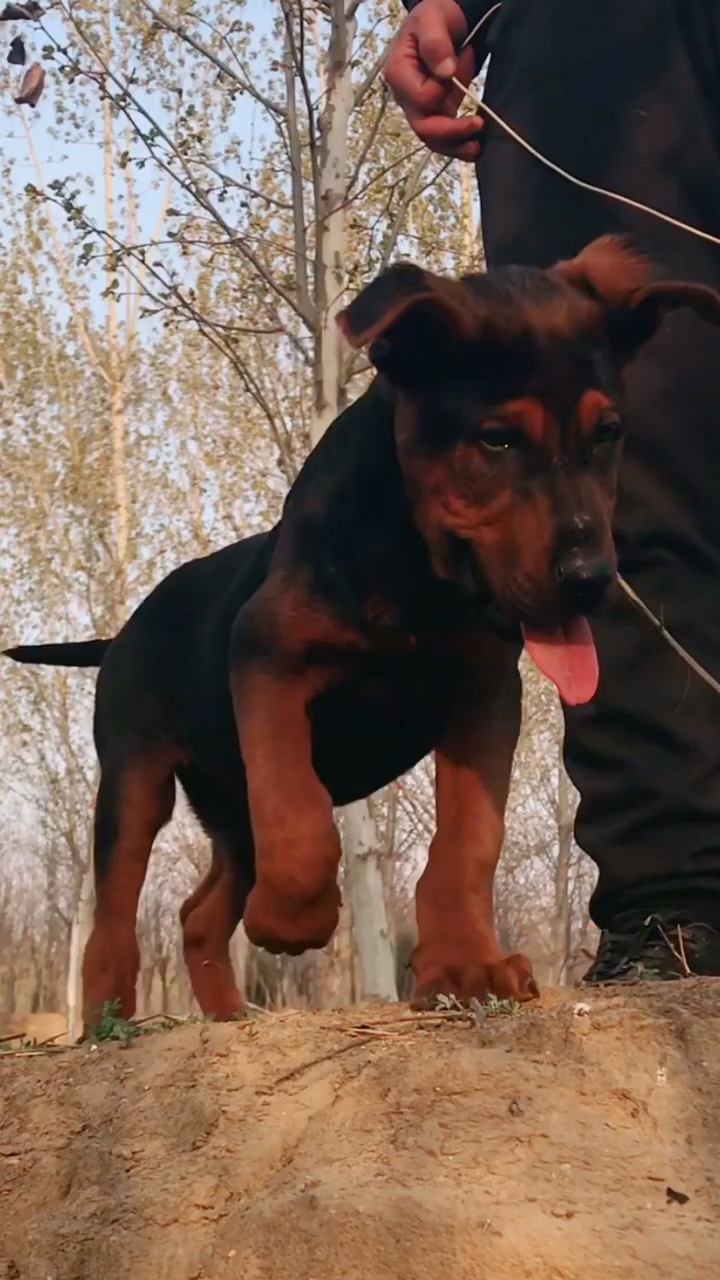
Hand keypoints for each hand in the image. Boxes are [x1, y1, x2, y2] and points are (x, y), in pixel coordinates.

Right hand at [384, 0, 481, 161]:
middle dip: (451, 131)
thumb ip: (435, 43)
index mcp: (399, 74)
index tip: (459, 67)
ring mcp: (419, 108)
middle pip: (423, 127)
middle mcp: (405, 96)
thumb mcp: (432, 18)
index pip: (421, 98)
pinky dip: (458, 144)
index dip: (443, 91)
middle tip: (477, 125)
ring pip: (432, 139)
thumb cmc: (434, 16)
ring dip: (454, 147)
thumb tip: (446, 73)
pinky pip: (443, 137)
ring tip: (476, 148)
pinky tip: (474, 148)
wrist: (443, 20)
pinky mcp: (434, 113)